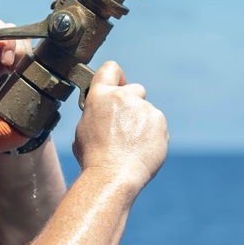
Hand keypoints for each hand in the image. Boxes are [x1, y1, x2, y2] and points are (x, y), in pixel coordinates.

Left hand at [0, 20, 29, 109]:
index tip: (0, 45)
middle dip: (7, 42)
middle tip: (8, 62)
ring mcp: (1, 46)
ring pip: (15, 32)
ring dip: (18, 50)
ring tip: (13, 69)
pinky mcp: (17, 50)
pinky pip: (26, 40)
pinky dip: (27, 52)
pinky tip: (20, 67)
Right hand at [72, 61, 168, 188]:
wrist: (113, 176)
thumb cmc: (93, 158)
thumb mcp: (83, 130)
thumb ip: (96, 114)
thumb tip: (103, 115)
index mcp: (100, 96)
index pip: (110, 69)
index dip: (116, 76)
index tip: (119, 85)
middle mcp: (123, 97)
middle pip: (135, 89)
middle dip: (132, 103)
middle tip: (125, 126)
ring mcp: (144, 108)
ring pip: (147, 110)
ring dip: (142, 122)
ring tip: (131, 145)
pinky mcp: (159, 121)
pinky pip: (158, 125)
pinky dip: (152, 135)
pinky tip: (142, 150)